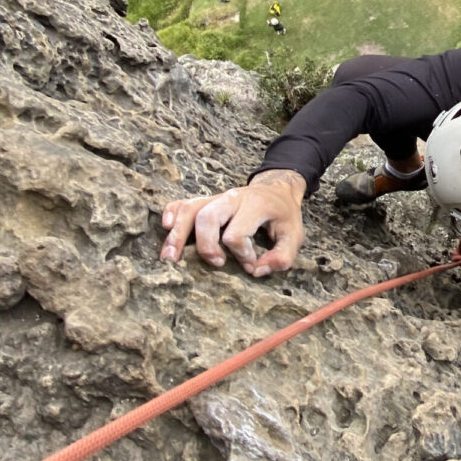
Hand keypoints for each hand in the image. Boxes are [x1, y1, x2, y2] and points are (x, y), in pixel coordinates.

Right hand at [160, 169, 305, 276]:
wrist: (275, 190)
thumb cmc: (283, 215)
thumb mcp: (294, 235)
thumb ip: (282, 256)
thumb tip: (257, 271)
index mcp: (255, 205)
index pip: (236, 233)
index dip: (242, 254)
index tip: (251, 264)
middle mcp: (232, 198)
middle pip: (207, 217)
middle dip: (206, 245)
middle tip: (216, 263)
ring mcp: (216, 198)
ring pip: (190, 210)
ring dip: (177, 234)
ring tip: (169, 258)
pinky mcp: (205, 200)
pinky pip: (183, 203)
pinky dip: (171, 213)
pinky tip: (166, 228)